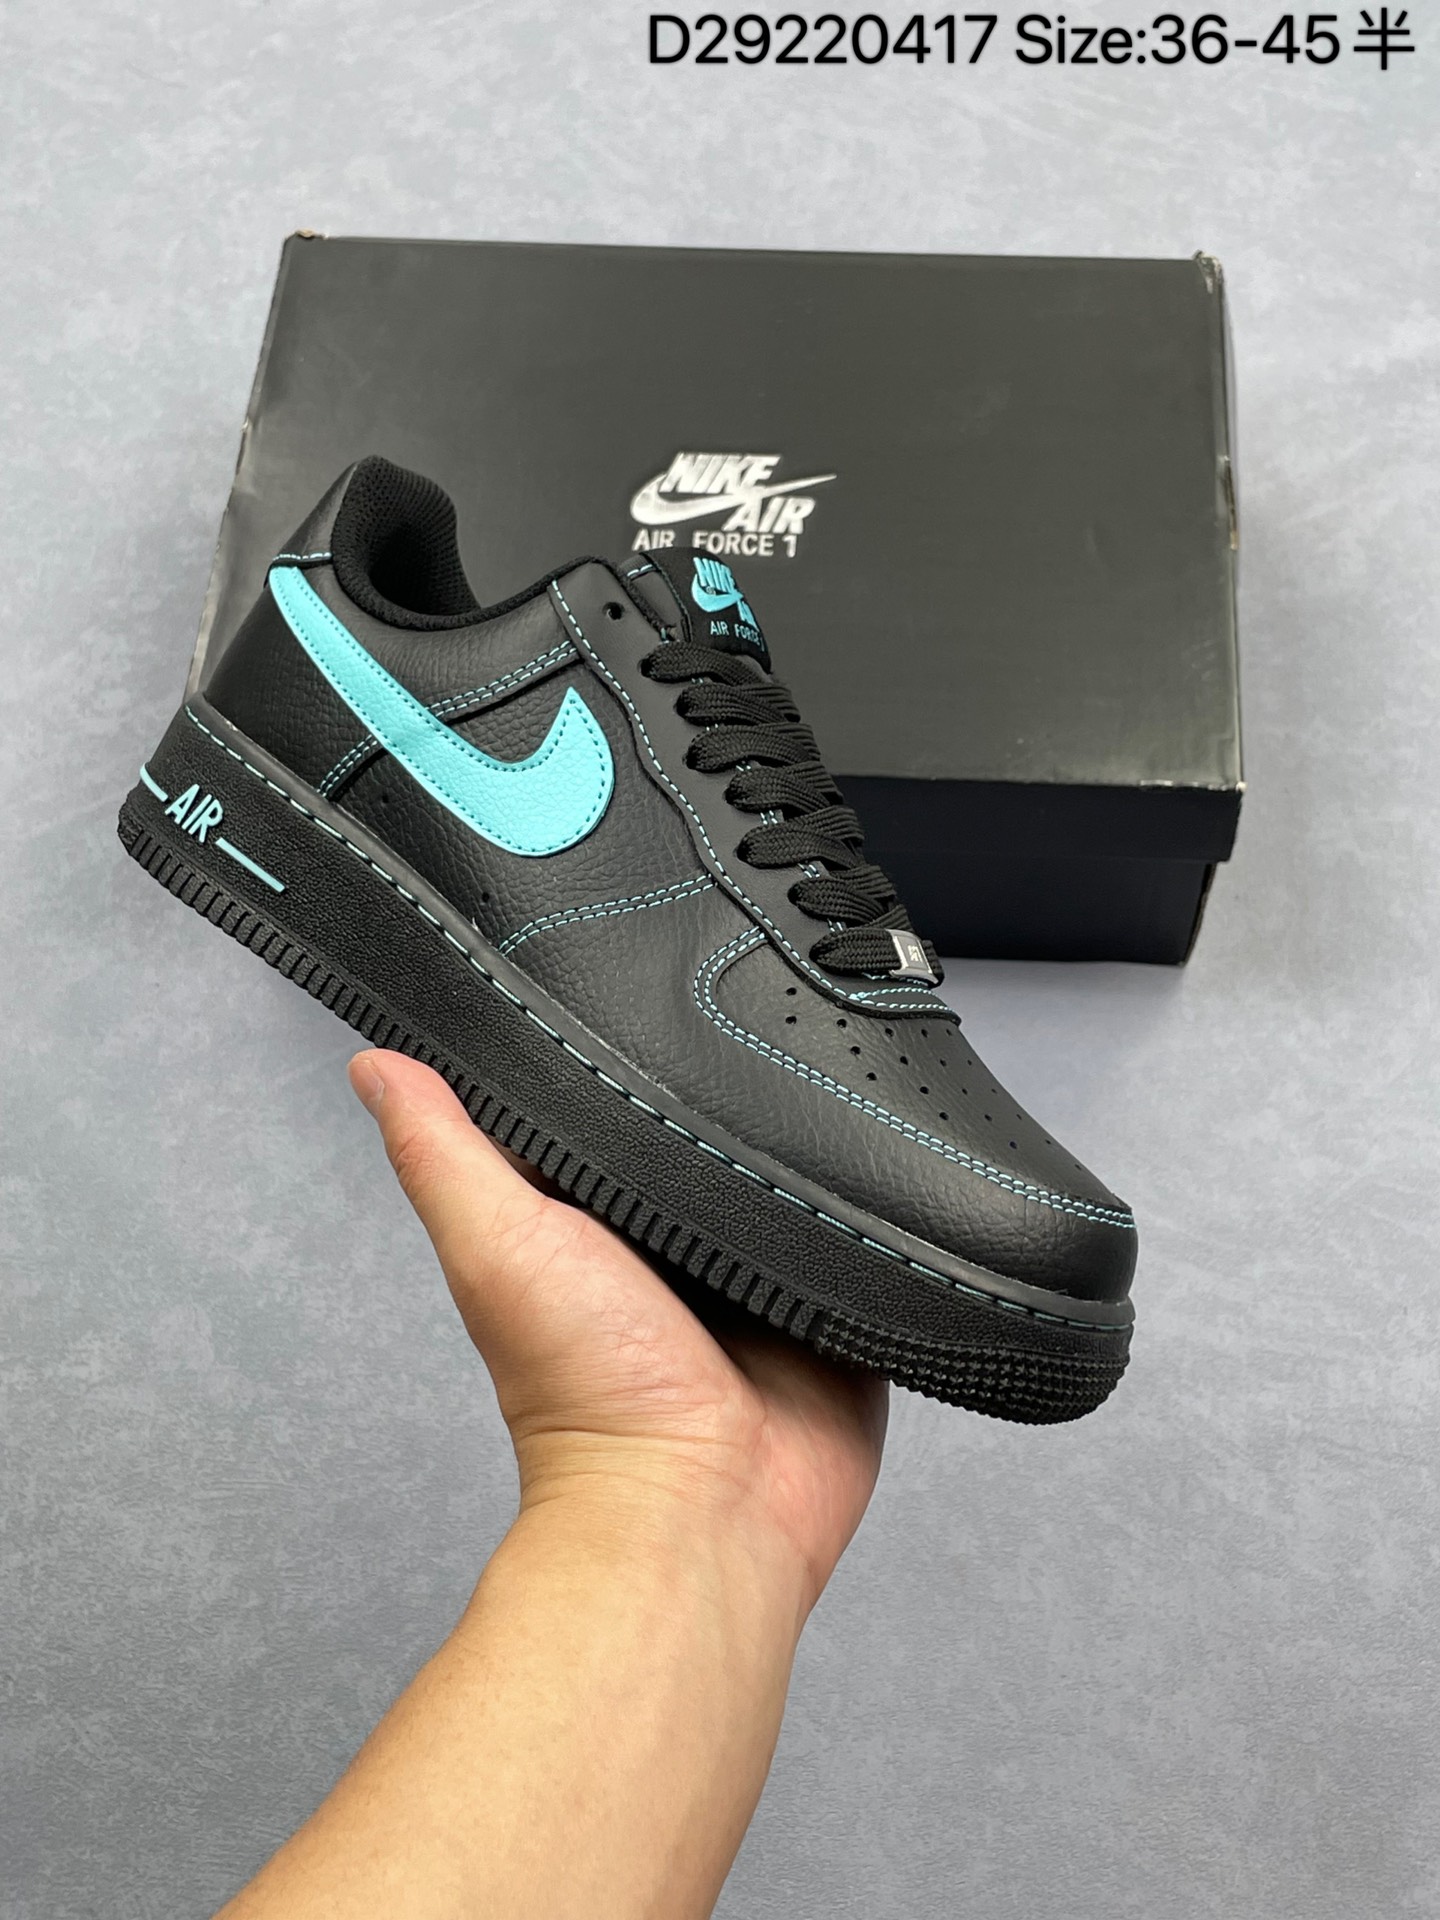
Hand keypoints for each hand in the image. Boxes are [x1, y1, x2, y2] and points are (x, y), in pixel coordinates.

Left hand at [348, 1049, 886, 1616]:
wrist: (702, 1507)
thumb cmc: (588, 1394)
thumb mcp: (497, 1247)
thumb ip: (441, 1154)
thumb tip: (376, 1067)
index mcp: (596, 1218)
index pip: (610, 1108)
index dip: (620, 1054)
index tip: (635, 987)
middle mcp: (680, 1241)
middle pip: (712, 1131)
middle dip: (732, 1086)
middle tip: (752, 1023)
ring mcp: (764, 1271)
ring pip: (795, 1172)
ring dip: (810, 1141)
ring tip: (828, 1081)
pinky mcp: (838, 1299)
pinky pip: (867, 1230)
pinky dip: (872, 1202)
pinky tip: (883, 1160)